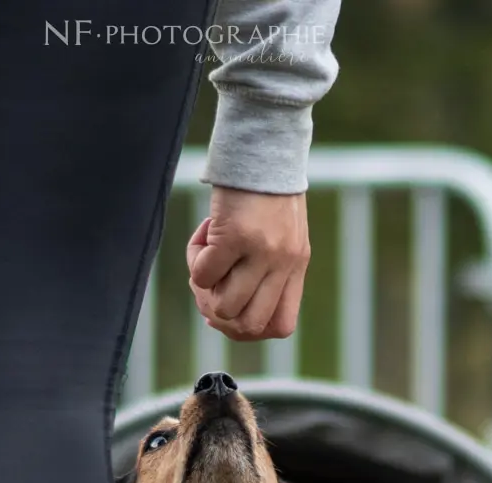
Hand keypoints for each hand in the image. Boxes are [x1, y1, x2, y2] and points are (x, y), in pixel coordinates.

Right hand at [185, 186, 309, 341]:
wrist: (265, 144)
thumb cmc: (266, 187)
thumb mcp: (280, 232)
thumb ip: (265, 267)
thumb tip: (222, 310)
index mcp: (296, 265)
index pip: (280, 326)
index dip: (249, 329)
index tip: (228, 311)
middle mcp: (283, 263)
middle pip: (249, 325)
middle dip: (220, 317)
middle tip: (208, 289)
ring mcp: (261, 252)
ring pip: (224, 306)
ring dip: (204, 290)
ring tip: (204, 259)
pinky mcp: (235, 236)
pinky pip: (203, 274)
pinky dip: (194, 262)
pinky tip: (203, 236)